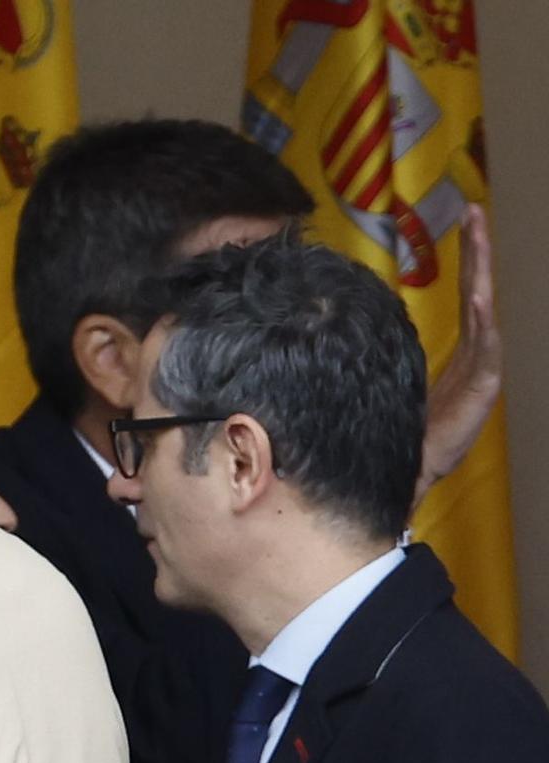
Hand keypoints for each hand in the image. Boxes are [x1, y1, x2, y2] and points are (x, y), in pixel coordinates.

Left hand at [420, 202, 500, 503]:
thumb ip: (395, 347)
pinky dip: (482, 322)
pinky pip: (485, 349)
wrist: (408, 468)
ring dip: (482, 273)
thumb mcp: (399, 376)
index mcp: (462, 348)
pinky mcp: (483, 388)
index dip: (469, 256)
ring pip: (485, 311)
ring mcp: (482, 369)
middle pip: (480, 290)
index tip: (466, 218)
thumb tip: (359, 318)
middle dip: (478, 251)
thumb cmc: (402, 425)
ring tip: (480, 240)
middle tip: (476, 212)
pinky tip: (478, 298)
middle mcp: (476, 353)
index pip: (467, 291)